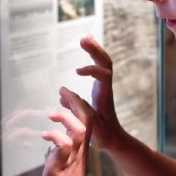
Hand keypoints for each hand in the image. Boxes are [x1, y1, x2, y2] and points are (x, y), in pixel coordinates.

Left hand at [39, 90, 92, 175]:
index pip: (86, 119)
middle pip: (88, 119)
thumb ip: (61, 147)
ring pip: (81, 130)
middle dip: (76, 102)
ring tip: (51, 114)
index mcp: (80, 147)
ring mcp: (72, 158)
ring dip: (66, 118)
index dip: (78, 103)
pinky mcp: (62, 166)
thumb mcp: (63, 161)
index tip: (66, 93)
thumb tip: (54, 135)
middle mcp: (80, 150)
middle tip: (63, 91)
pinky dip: (55, 136)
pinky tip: (45, 134)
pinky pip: (64, 146)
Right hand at [72, 36, 128, 151]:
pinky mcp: (101, 86)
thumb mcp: (89, 125)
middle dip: (95, 50)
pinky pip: (100, 66)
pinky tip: (87, 47)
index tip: (77, 72)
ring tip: (85, 37)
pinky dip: (94, 55)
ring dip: (95, 49)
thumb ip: (77, 109)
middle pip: (106, 63)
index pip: (104, 75)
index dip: (92, 69)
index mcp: (104, 95)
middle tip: (83, 38)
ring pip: (104, 63)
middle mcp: (106, 87)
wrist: (113, 138)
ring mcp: (104, 85)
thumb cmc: (102, 134)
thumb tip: (61, 93)